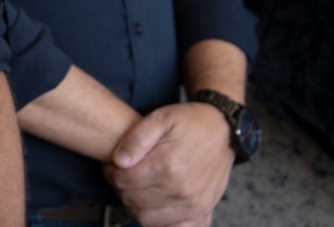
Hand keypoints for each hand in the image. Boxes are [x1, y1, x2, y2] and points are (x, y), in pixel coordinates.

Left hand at [105, 101, 234, 226]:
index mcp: (167, 165)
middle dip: (120, 188)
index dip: (111, 173)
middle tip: (121, 177)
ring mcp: (193, 205)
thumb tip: (118, 160)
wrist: (223, 131)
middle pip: (132, 201)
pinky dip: (160, 223)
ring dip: (135, 206)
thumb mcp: (160, 118)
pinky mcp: (202, 212)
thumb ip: (136, 139)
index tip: (112, 166)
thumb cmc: (191, 123)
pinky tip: (156, 207)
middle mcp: (181, 190)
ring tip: (136, 190)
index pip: (123, 181)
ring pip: (147, 219)